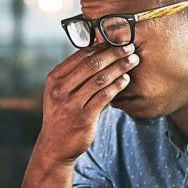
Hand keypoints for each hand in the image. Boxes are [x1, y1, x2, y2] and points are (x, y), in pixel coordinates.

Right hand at [34, 43, 138, 164]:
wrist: (55, 146)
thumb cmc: (62, 115)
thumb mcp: (60, 93)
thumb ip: (76, 76)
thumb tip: (101, 54)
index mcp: (54, 78)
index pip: (80, 55)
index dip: (101, 45)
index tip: (116, 40)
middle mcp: (60, 89)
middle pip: (92, 64)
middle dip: (114, 54)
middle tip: (130, 47)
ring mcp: (70, 104)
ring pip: (100, 79)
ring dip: (119, 68)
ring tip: (132, 61)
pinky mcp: (83, 118)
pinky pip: (104, 97)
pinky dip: (117, 86)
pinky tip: (126, 80)